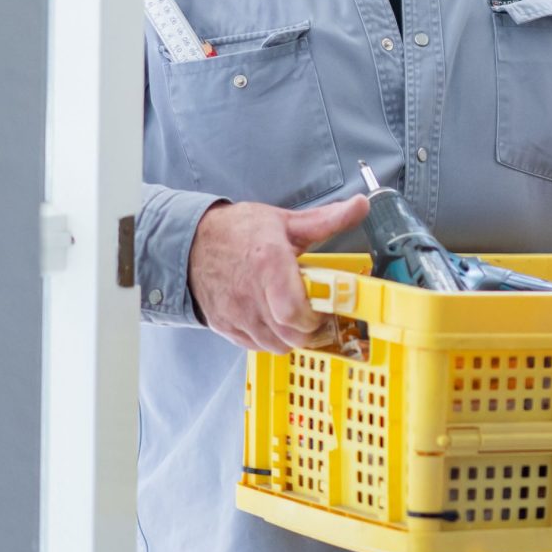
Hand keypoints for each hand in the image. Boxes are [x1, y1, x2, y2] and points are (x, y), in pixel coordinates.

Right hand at [186, 195, 372, 353]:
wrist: (190, 243)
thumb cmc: (238, 231)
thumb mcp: (284, 221)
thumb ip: (326, 219)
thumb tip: (361, 205)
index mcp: (268, 264)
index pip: (294, 312)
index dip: (315, 317)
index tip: (324, 306)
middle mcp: (250, 295)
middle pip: (291, 336)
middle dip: (310, 330)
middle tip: (315, 313)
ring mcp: (235, 314)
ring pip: (276, 346)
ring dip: (291, 336)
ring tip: (294, 315)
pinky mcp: (225, 327)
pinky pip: (256, 347)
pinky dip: (270, 339)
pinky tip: (273, 319)